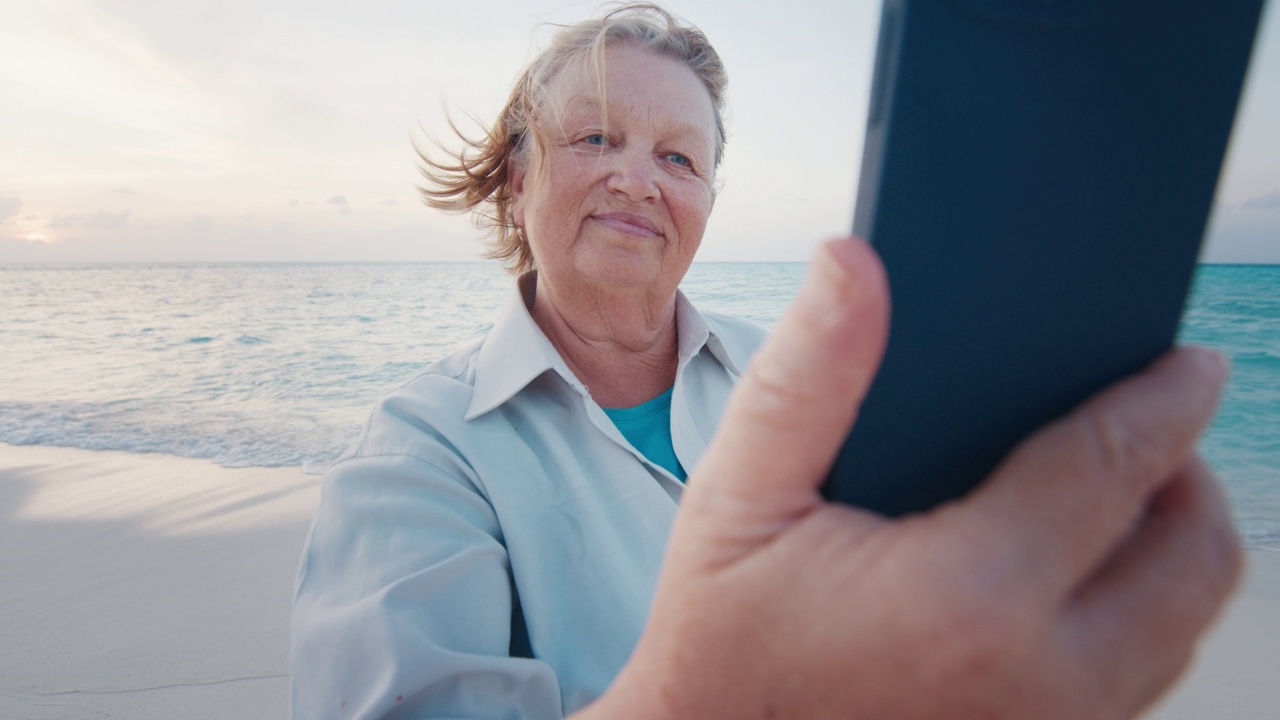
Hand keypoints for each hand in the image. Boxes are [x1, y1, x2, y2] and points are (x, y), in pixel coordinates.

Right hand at [586, 237, 1241, 718]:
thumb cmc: (722, 636)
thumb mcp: (739, 497)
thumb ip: (805, 376)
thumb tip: (854, 264)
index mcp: (970, 594)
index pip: (1116, 466)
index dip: (1167, 397)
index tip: (1193, 362)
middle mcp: (1043, 680)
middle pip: (1194, 558)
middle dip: (1188, 475)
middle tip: (1143, 432)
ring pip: (1183, 626)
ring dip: (1166, 547)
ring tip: (1108, 493)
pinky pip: (1140, 678)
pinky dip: (1134, 613)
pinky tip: (1063, 574)